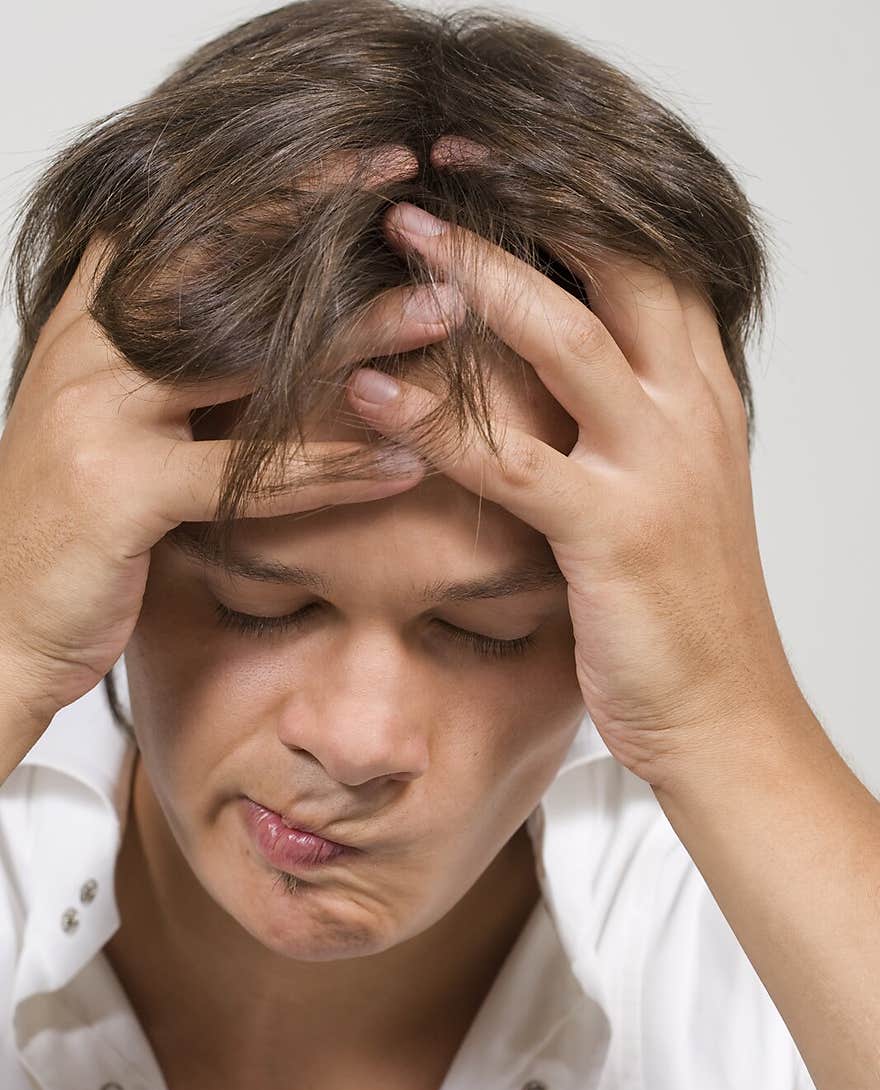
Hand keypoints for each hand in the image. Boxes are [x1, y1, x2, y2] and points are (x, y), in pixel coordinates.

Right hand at [0, 156, 462, 729]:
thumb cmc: (69, 534)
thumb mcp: (111, 433)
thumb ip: (169, 380)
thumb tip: (269, 348)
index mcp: (88, 326)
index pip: (182, 229)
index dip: (271, 189)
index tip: (357, 163)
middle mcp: (88, 351)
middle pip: (222, 272)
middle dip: (325, 233)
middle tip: (420, 209)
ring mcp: (96, 413)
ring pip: (247, 360)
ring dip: (356, 337)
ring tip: (441, 316)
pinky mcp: (119, 488)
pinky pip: (247, 476)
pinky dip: (332, 471)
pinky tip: (403, 463)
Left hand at [345, 198, 804, 792]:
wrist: (723, 712)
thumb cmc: (683, 610)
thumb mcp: (668, 494)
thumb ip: (624, 425)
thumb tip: (546, 381)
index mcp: (703, 396)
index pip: (650, 262)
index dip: (574, 205)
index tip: (497, 168)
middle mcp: (690, 413)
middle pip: (613, 269)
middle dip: (521, 211)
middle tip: (432, 177)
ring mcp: (657, 467)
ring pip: (565, 340)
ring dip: (476, 282)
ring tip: (399, 241)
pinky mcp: (612, 532)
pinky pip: (514, 458)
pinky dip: (437, 423)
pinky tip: (374, 396)